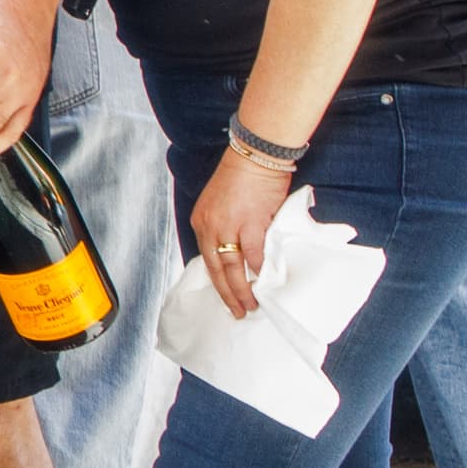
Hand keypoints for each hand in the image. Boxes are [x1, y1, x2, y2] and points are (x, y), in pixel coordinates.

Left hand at [189, 148, 289, 319]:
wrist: (255, 156)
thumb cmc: (243, 177)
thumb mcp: (222, 205)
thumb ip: (227, 228)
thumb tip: (240, 253)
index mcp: (201, 222)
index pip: (207, 259)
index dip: (217, 281)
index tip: (225, 297)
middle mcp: (210, 227)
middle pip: (217, 269)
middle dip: (227, 294)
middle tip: (238, 312)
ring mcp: (228, 226)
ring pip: (232, 267)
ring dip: (242, 289)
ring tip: (251, 305)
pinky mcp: (250, 223)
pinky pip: (253, 254)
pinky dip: (259, 270)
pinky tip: (265, 283)